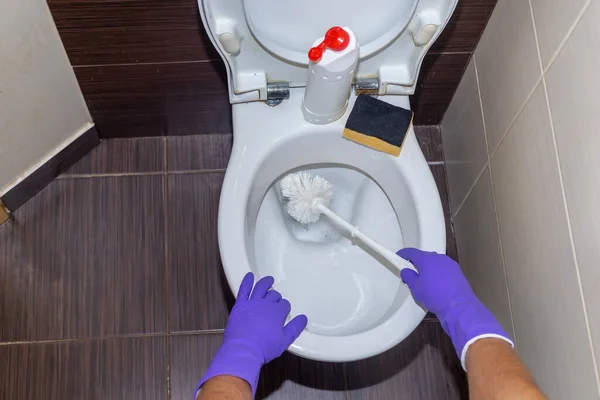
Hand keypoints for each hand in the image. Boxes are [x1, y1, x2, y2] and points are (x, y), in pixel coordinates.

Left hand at [197, 273, 307, 396]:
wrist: (243, 349)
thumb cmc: (264, 347)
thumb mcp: (284, 340)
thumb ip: (295, 328)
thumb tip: (304, 318)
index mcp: (277, 312)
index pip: (284, 304)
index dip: (284, 307)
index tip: (283, 312)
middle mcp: (266, 304)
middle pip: (273, 295)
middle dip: (276, 297)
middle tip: (275, 301)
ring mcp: (252, 303)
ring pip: (261, 288)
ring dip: (266, 283)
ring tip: (269, 280)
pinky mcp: (240, 305)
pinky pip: (244, 289)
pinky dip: (247, 281)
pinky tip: (249, 275)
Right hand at [397, 248, 512, 369]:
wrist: (459, 308)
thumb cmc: (435, 296)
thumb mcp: (416, 288)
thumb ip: (409, 277)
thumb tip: (406, 271)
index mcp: (427, 259)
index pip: (412, 252)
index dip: (403, 254)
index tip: (398, 257)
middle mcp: (440, 258)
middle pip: (424, 257)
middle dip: (416, 263)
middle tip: (410, 273)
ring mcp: (450, 265)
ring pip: (435, 264)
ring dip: (428, 269)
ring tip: (423, 282)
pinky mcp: (458, 273)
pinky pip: (443, 270)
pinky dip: (437, 275)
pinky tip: (435, 286)